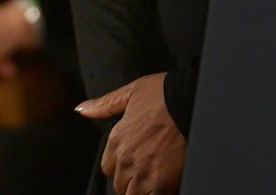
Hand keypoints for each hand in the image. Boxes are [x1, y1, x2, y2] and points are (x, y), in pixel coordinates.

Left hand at [77, 73, 185, 194]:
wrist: (194, 98)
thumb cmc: (167, 93)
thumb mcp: (134, 91)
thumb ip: (105, 104)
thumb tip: (81, 109)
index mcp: (117, 139)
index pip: (108, 167)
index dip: (121, 163)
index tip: (136, 156)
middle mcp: (126, 159)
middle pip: (120, 184)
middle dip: (132, 177)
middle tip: (150, 165)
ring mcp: (143, 173)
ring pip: (133, 194)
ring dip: (143, 188)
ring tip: (157, 175)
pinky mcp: (161, 183)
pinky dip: (156, 192)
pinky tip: (164, 182)